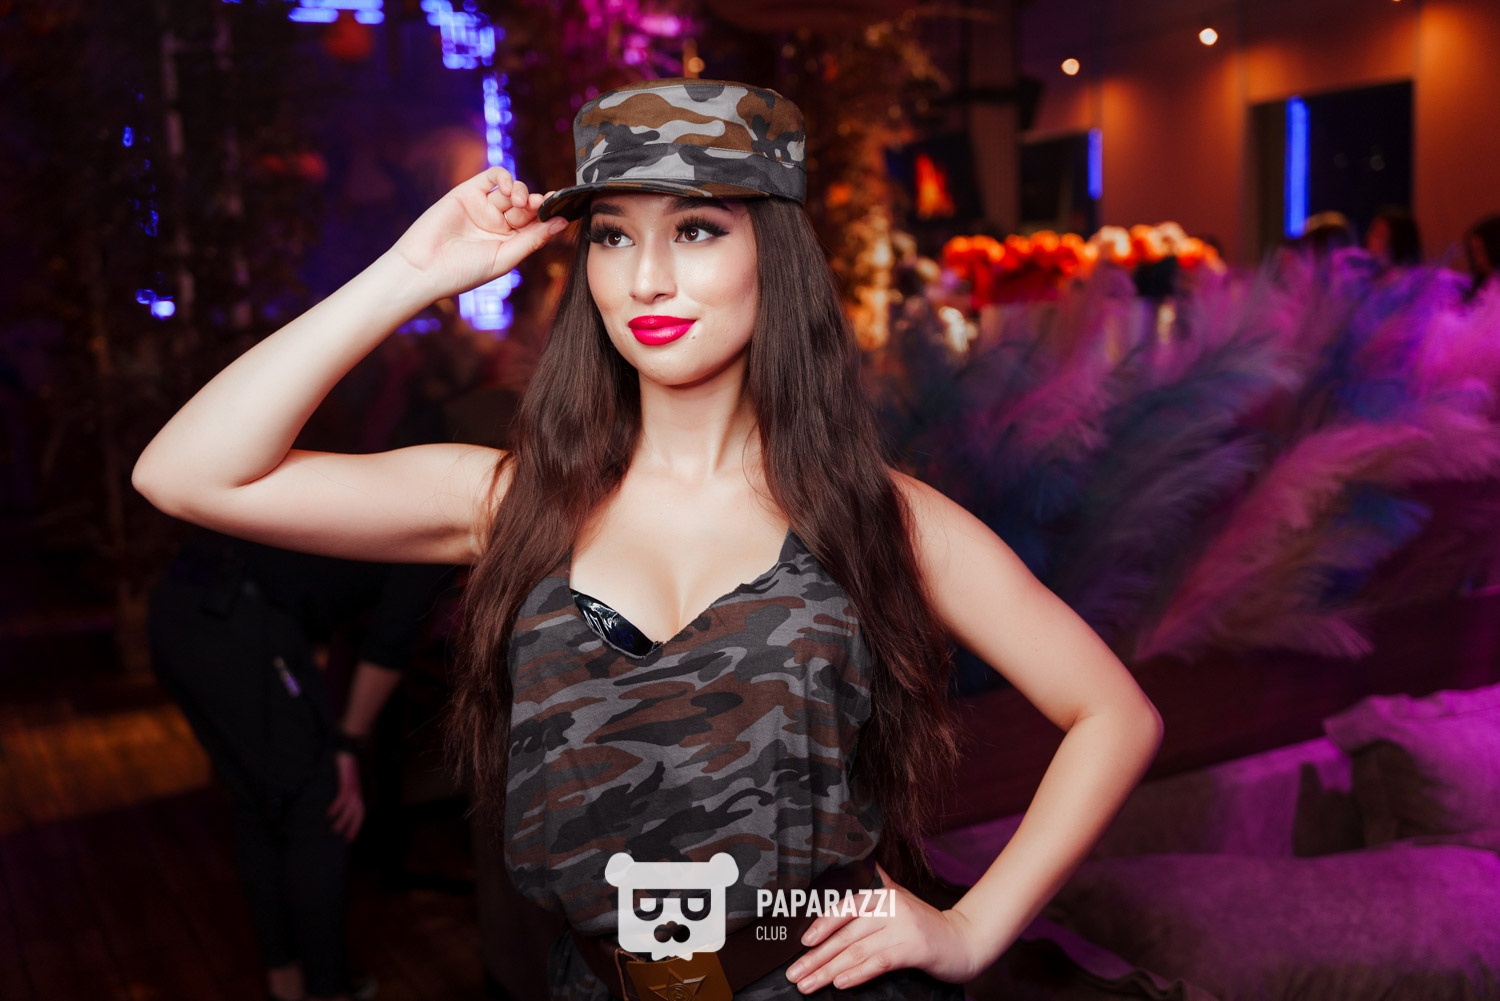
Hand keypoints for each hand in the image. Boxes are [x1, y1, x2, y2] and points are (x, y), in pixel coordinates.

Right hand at [326, 750, 365, 840]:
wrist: (346, 749)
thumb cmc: (342, 765)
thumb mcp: (342, 781)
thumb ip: (339, 792)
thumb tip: (330, 806)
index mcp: (357, 792)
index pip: (360, 812)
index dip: (356, 826)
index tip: (350, 839)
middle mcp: (358, 791)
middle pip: (359, 812)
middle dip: (353, 826)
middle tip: (345, 839)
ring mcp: (353, 786)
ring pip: (352, 807)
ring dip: (344, 819)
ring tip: (335, 830)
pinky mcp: (348, 781)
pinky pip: (343, 796)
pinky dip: (337, 806)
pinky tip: (329, 814)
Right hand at [389, 165, 569, 302]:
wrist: (425, 268)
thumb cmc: (464, 271)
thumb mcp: (505, 257)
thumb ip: (533, 239)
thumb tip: (561, 223)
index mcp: (510, 242)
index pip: (537, 224)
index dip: (550, 215)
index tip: (564, 210)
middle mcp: (498, 223)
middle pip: (527, 206)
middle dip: (537, 204)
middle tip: (541, 205)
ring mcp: (483, 207)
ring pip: (512, 190)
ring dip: (522, 192)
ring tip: (521, 202)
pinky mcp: (467, 192)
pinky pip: (492, 177)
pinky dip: (505, 177)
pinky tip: (509, 189)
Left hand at [782, 863, 987, 992]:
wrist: (965, 940)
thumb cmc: (926, 925)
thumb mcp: (900, 899)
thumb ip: (877, 886)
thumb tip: (857, 866)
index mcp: (882, 895)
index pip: (844, 907)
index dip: (821, 924)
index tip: (801, 942)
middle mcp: (889, 907)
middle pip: (845, 933)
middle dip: (816, 956)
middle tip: (794, 974)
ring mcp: (902, 927)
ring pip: (856, 950)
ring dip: (828, 970)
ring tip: (808, 984)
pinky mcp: (913, 948)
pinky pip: (879, 962)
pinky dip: (857, 974)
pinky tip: (840, 983)